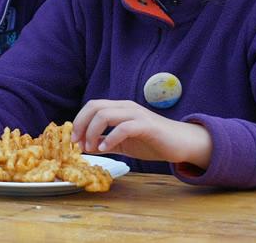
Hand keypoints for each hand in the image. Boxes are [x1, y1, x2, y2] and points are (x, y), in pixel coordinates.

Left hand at [73, 99, 211, 168]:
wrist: (181, 144)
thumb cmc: (153, 141)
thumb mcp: (123, 143)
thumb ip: (106, 142)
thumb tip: (85, 146)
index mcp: (119, 108)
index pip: (92, 106)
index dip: (79, 121)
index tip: (74, 140)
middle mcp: (126, 107)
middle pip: (94, 106)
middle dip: (81, 124)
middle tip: (77, 143)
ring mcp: (136, 114)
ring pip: (105, 114)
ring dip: (92, 132)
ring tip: (91, 148)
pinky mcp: (146, 125)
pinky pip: (123, 128)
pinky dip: (110, 138)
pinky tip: (104, 149)